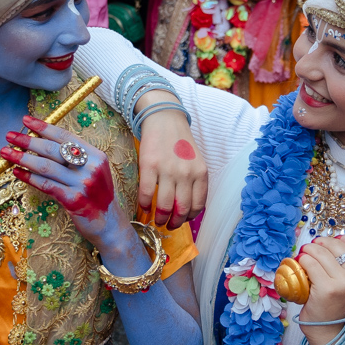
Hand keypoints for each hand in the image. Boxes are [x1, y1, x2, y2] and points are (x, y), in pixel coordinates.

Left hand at [5, 119, 130, 242]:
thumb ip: (74, 157)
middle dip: (28, 141)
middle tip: (10, 136)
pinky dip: (29, 178)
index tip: (26, 120)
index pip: (65, 136)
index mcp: (96, 155)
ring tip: (7, 152)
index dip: (44, 127)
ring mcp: (83, 184)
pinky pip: (46, 185)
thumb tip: (42, 142)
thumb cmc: (96, 195)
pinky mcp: (74, 201)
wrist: (110, 224)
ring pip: (46, 167)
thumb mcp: (93, 170)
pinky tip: (17, 173)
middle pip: (53, 149)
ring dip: (23, 158)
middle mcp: (90, 167)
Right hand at [131, 95, 206, 226]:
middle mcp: (186, 173)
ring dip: (160, 218)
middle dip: (174, 223)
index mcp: (201, 173)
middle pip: (181, 209)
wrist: (164, 118)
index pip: (198, 205)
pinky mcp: (149, 166)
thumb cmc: (180, 143)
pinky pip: (147, 193)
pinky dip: (144, 205)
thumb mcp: (195, 161)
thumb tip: (187, 209)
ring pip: (165, 205)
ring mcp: (168, 170)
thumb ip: (194, 182)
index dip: (188, 218)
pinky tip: (144, 207)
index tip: (181, 220)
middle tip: (168, 225)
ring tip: (157, 220)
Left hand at [296, 235, 344, 344]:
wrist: (326, 327)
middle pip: (337, 245)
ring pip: (321, 253)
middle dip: (321, 243)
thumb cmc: (334, 302)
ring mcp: (343, 283)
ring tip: (304, 254)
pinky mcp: (326, 288)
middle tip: (311, 248)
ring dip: (309, 249)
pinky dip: (303, 259)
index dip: (343, 238)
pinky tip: (300, 262)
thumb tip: (332, 241)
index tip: (331, 243)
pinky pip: (311, 263)